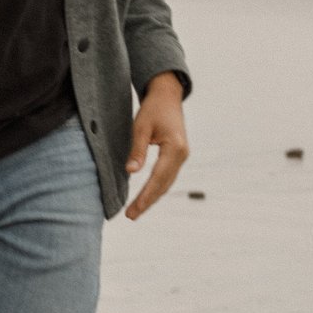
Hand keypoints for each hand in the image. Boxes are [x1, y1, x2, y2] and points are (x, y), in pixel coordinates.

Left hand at [122, 71, 189, 219]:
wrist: (167, 96)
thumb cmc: (153, 109)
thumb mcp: (140, 127)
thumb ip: (137, 149)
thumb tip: (131, 172)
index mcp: (175, 148)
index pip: (158, 178)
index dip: (145, 196)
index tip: (133, 210)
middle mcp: (182, 154)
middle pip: (164, 185)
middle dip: (147, 202)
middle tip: (130, 216)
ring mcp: (182, 156)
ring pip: (166, 183)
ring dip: (152, 198)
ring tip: (135, 211)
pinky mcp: (178, 156)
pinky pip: (167, 177)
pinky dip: (156, 188)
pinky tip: (145, 197)